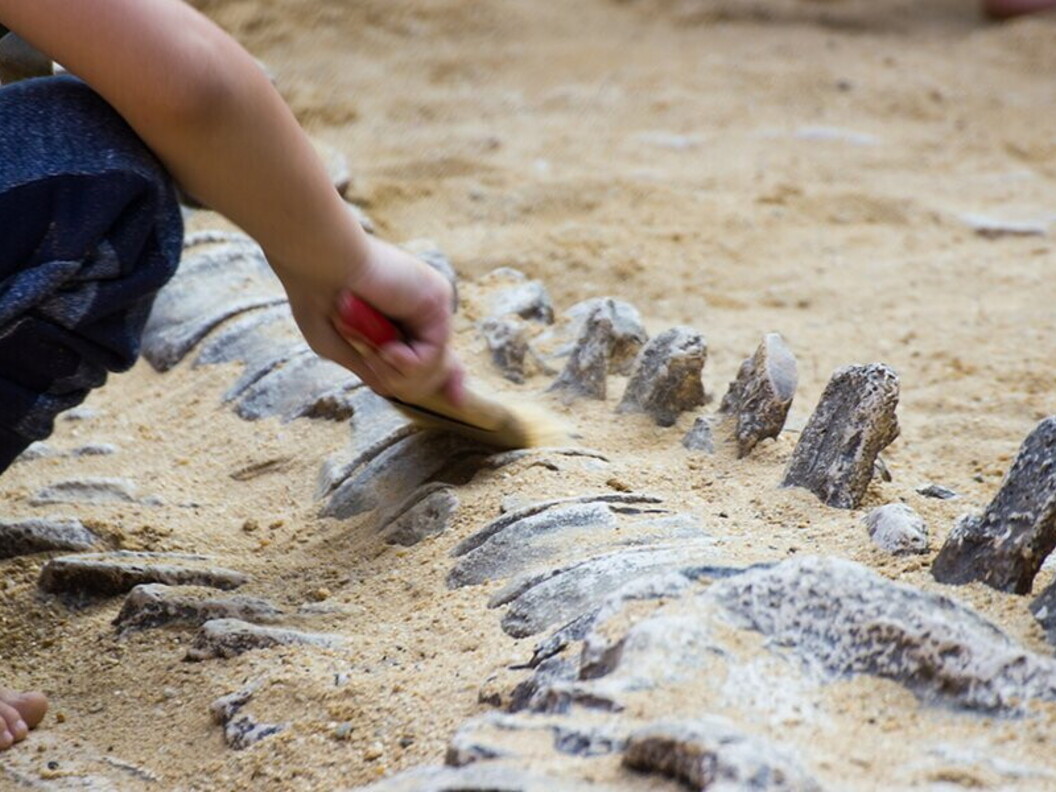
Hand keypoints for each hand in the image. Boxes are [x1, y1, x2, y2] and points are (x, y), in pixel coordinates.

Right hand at [282, 234, 464, 405]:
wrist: (316, 260)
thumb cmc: (315, 294)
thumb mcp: (336, 344)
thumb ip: (366, 366)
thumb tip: (390, 390)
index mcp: (402, 318)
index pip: (435, 353)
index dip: (448, 378)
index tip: (457, 400)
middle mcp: (422, 312)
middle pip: (437, 368)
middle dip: (403, 382)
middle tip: (376, 362)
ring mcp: (432, 306)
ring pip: (436, 368)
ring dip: (399, 374)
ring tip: (376, 353)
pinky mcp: (436, 300)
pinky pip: (434, 355)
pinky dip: (408, 363)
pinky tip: (388, 351)